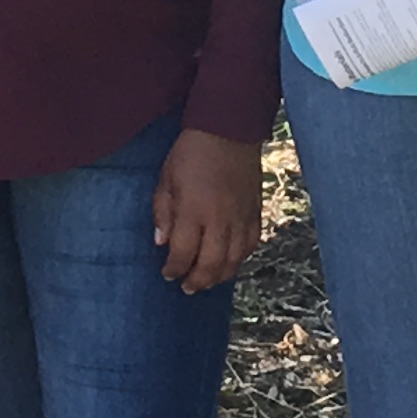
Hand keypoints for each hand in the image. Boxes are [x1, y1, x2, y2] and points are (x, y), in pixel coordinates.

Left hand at [151, 126, 263, 292]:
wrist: (229, 130)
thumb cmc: (191, 152)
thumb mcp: (166, 178)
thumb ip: (163, 212)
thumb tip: (161, 243)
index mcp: (193, 211)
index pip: (183, 253)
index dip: (173, 269)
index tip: (166, 274)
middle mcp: (219, 220)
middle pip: (211, 265)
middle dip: (197, 281)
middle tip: (187, 287)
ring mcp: (241, 218)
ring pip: (234, 260)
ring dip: (219, 276)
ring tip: (207, 281)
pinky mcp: (255, 213)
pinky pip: (252, 245)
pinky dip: (240, 258)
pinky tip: (229, 261)